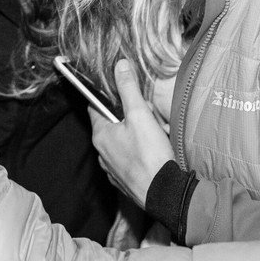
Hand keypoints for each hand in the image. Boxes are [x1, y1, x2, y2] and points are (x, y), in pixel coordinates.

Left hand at [90, 60, 175, 208]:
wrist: (164, 194)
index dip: (108, 97)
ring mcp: (112, 169)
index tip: (122, 94)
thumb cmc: (150, 154)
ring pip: (120, 143)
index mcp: (100, 135)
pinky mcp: (124, 181)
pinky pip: (128, 160)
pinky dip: (138, 154)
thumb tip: (120, 66)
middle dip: (129, 117)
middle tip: (148, 117)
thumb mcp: (140, 114)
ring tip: (154, 136)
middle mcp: (101, 153)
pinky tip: (153, 154)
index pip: (95, 108)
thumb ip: (128, 88)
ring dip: (135, 136)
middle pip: (111, 125)